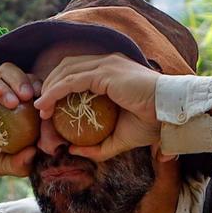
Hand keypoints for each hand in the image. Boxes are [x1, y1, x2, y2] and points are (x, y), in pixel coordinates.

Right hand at [0, 65, 40, 193]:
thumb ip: (17, 164)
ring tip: (17, 100)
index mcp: (6, 108)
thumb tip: (35, 154)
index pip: (25, 88)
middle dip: (26, 80)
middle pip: (13, 73)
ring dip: (9, 83)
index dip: (38, 90)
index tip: (47, 102)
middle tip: (33, 96)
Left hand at [36, 53, 162, 161]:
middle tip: (41, 109)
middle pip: (67, 67)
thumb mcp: (119, 140)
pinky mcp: (105, 72)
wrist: (170, 115)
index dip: (59, 86)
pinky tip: (46, 105)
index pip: (77, 71)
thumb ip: (98, 147)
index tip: (49, 108)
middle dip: (50, 86)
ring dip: (49, 88)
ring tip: (41, 109)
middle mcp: (107, 62)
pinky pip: (72, 80)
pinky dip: (55, 91)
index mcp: (111, 71)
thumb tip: (72, 150)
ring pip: (66, 70)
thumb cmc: (152, 125)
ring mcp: (106, 64)